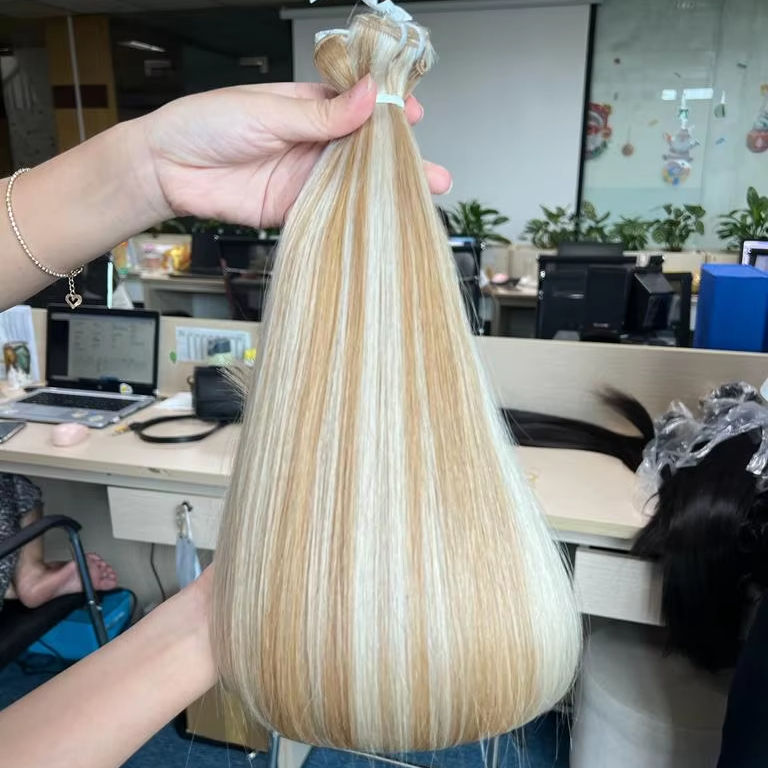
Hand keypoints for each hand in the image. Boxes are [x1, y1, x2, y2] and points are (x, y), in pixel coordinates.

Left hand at [141, 77, 451, 227]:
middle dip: (399, 161)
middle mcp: (313, 141)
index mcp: (308, 106)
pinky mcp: (295, 208)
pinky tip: (379, 223)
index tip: (415, 117)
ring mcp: (306, 177)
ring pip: (354, 184)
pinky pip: (331, 212)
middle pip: (365, 151)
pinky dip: (354, 218)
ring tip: (419, 201)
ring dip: (384, 193)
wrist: (167, 169)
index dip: (388, 111)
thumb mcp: (266, 112)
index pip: (358, 106)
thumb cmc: (206, 124)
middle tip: (432, 175)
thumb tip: (367, 97)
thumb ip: (319, 114)